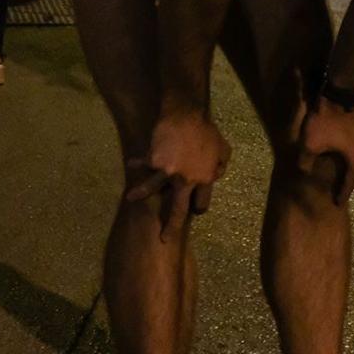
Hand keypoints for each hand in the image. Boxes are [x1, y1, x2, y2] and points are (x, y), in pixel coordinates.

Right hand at [127, 112, 231, 234]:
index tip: (193, 206)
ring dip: (140, 195)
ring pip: (152, 190)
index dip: (198, 206)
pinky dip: (136, 163)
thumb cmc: (207, 131)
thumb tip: (216, 174)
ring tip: (130, 199)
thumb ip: (221, 165)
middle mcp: (186, 181)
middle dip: (171, 227)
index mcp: (205, 180)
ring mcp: (167, 172)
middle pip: (178, 211)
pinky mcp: (153, 161)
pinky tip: (131, 163)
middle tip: (165, 239)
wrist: (187, 114)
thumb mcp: (223, 149)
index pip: (201, 203)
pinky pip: (144, 165)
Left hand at [297, 98, 353, 203]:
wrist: (336, 93)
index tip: (339, 201)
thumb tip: (303, 172)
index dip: (344, 193)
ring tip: (349, 167)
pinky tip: (353, 144)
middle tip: (345, 186)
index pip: (350, 182)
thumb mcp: (308, 145)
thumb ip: (306, 163)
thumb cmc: (323, 122)